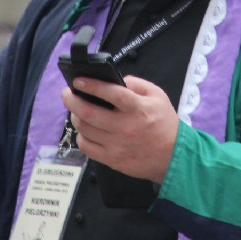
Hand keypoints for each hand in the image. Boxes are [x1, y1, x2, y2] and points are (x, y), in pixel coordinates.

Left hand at [61, 75, 179, 183]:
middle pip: (89, 112)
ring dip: (75, 116)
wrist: (173, 157)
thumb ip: (136, 83)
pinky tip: (84, 129)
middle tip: (67, 93)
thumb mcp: (158, 96)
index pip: (111, 94)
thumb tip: (114, 80)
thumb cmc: (164, 124)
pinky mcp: (112, 159)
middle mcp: (125, 127)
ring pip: (85, 129)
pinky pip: (87, 147)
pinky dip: (81, 136)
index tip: (78, 81)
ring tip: (76, 110)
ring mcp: (117, 145)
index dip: (92, 85)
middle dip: (72, 100)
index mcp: (138, 109)